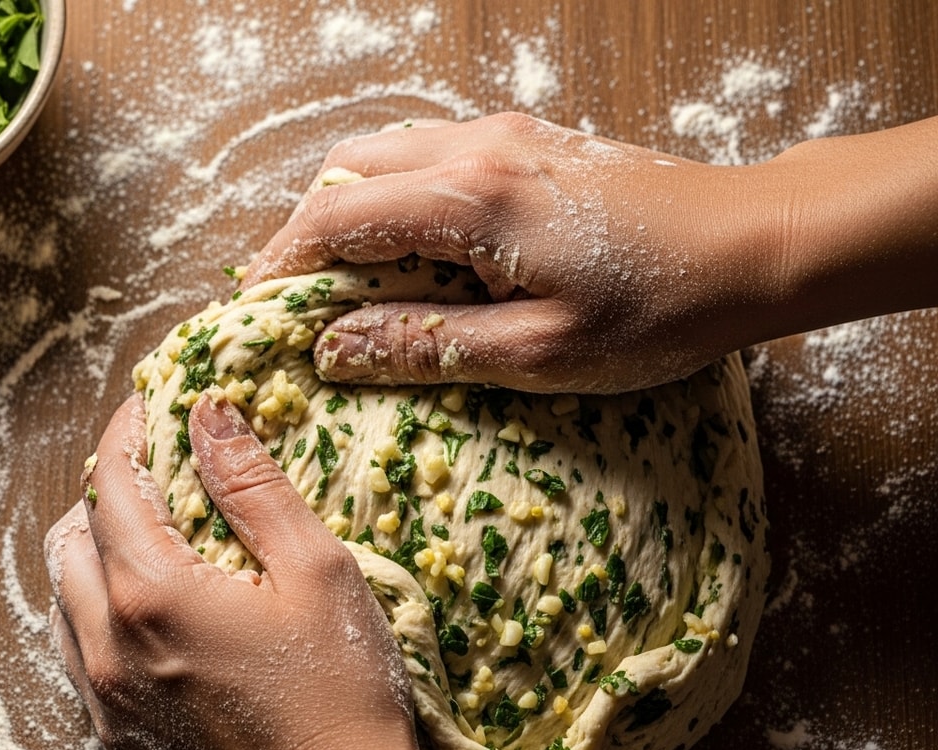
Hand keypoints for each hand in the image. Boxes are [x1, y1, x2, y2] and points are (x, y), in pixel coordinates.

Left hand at [45, 392, 500, 749]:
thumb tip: (210, 414)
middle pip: (70, 540)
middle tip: (154, 479)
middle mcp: (108, 649)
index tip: (147, 406)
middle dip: (103, 494)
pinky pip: (82, 667)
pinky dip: (100, 625)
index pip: (111, 484)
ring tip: (148, 548)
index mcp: (152, 594)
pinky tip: (151, 629)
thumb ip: (254, 487)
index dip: (126, 433)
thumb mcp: (316, 572)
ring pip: (64, 606)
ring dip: (94, 560)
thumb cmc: (341, 698)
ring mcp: (105, 709)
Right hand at [247, 113, 936, 392]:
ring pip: (387, 152)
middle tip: (297, 296)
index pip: (336, 218)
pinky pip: (432, 152)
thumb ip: (426, 345)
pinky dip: (398, 193)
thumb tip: (334, 348)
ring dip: (352, 208)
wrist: (751, 245)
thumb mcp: (536, 353)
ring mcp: (505, 135)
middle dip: (308, 230)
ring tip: (346, 275)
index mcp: (469, 199)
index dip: (283, 265)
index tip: (258, 310)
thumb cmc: (656, 308)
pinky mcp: (530, 142)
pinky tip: (413, 246)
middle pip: (348, 169)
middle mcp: (476, 147)